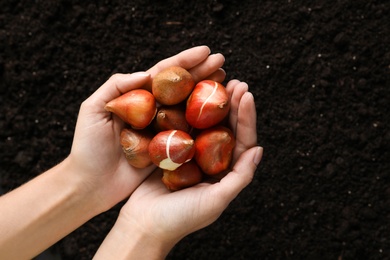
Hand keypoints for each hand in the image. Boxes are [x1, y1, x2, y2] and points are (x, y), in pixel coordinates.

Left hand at [68, 46, 225, 211]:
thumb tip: (147, 73)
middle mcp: (153, 111)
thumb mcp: (93, 110)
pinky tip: (220, 116)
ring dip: (208, 94)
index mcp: (137, 97)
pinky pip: (189, 134)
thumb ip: (116, 87)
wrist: (90, 184)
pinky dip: (205, 124)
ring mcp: (162, 130)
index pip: (164, 74)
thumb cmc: (86, 147)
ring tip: (227, 83)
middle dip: (203, 73)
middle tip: (223, 63)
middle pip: (182, 87)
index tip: (205, 52)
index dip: (185, 61)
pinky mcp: (168, 150)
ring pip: (189, 108)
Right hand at [116, 80, 262, 253]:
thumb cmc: (180, 219)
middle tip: (236, 82)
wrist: (143, 225)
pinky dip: (187, 110)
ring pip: (205, 124)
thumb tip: (259, 149)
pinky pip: (182, 127)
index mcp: (225, 172)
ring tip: (218, 82)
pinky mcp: (171, 151)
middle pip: (226, 128)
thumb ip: (239, 177)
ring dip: (212, 103)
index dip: (246, 118)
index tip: (246, 95)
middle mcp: (210, 161)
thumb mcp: (215, 201)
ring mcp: (190, 154)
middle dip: (232, 105)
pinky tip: (189, 94)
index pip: (242, 141)